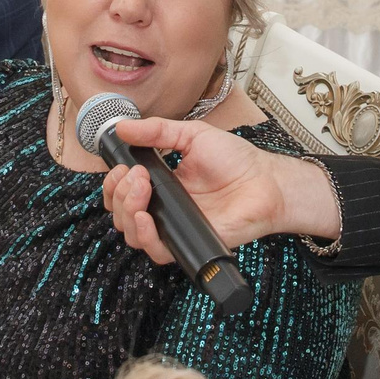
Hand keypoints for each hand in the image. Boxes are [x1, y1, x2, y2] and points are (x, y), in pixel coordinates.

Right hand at [99, 118, 341, 263]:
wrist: (265, 181)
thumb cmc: (235, 159)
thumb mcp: (192, 135)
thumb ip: (157, 131)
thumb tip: (122, 126)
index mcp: (161, 185)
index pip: (122, 193)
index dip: (113, 184)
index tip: (123, 167)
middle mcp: (164, 209)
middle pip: (121, 215)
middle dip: (120, 194)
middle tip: (138, 176)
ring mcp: (175, 227)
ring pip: (133, 235)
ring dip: (127, 212)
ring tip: (142, 191)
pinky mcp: (189, 243)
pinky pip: (157, 252)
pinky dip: (146, 236)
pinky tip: (146, 218)